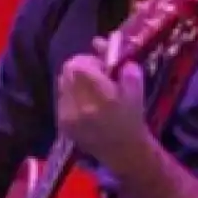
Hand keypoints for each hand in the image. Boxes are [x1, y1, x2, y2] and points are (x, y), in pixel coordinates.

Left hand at [57, 53, 147, 168]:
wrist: (124, 152)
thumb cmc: (132, 119)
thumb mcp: (136, 89)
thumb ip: (123, 65)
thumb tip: (102, 44)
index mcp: (99, 96)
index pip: (79, 64)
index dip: (90, 61)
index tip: (103, 67)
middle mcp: (79, 106)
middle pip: (67, 71)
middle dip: (81, 68)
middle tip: (96, 76)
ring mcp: (67, 116)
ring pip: (62, 83)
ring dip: (74, 81)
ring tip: (90, 91)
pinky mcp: (62, 124)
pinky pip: (61, 98)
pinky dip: (71, 96)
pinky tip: (84, 104)